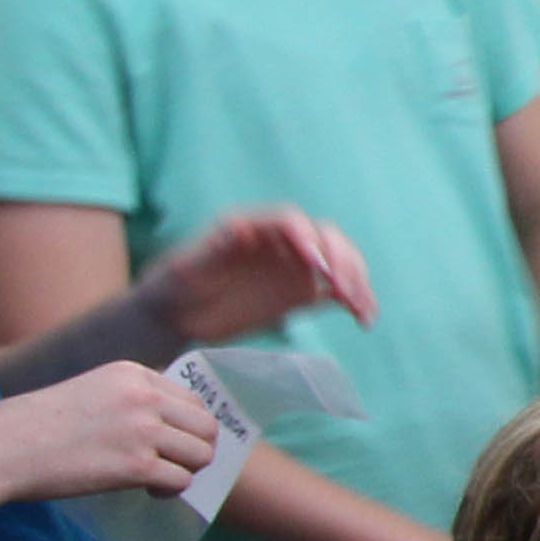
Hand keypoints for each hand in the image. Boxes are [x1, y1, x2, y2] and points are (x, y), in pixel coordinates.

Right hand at [0, 360, 224, 505]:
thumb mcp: (90, 391)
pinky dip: (171, 490)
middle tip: (171, 464)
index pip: (192, 399)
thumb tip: (170, 428)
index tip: (168, 443)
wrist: (1, 448)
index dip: (187, 426)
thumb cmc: (36, 425)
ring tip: (158, 479)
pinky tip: (149, 490)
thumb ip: (130, 399)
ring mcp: (143, 430)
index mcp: (133, 374)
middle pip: (206, 426)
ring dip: (186, 470)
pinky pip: (182, 480)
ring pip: (202, 453)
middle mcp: (144, 396)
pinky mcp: (137, 465)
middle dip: (195, 449)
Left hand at [142, 208, 376, 347]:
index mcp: (254, 228)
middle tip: (345, 291)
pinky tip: (364, 319)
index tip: (317, 265)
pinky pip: (337, 291)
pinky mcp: (302, 292)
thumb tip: (242, 227)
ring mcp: (295, 267)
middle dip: (341, 260)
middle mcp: (281, 242)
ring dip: (357, 282)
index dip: (308, 238)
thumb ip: (215, 249)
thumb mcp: (188, 267)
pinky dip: (356, 302)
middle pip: (325, 238)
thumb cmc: (175, 285)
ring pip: (339, 262)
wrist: (177, 314)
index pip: (292, 221)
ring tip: (361, 309)